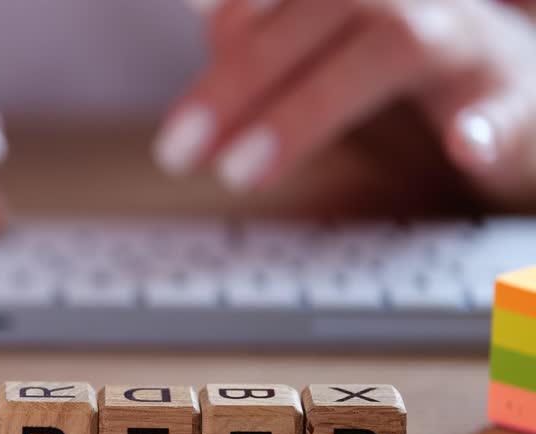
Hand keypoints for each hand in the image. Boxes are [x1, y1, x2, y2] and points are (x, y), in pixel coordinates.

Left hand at [155, 0, 535, 203]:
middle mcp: (411, 3)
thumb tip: (202, 9)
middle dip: (239, 81)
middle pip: (324, 10)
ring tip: (244, 171)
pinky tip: (464, 146)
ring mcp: (471, 48)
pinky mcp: (520, 104)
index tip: (182, 82)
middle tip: (177, 152)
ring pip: (400, 46)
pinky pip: (509, 108)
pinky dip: (487, 126)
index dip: (231, 23)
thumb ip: (269, 39)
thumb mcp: (323, 56)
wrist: (522, 100)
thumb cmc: (404, 80)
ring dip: (312, 108)